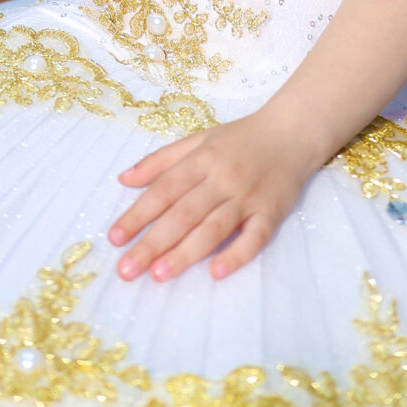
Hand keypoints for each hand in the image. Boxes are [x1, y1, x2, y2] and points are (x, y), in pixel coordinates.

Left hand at [107, 113, 316, 282]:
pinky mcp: (272, 212)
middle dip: (153, 243)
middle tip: (127, 270)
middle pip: (183, 214)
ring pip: (213, 228)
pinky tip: (216, 272)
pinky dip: (237, 254)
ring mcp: (248, 197)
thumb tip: (123, 179)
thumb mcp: (198, 140)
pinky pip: (254, 237)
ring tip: (159, 275)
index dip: (138, 214)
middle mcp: (222, 178)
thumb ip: (161, 160)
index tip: (114, 238)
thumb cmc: (240, 139)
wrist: (292, 132)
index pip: (163, 190)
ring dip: (185, 252)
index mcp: (201, 160)